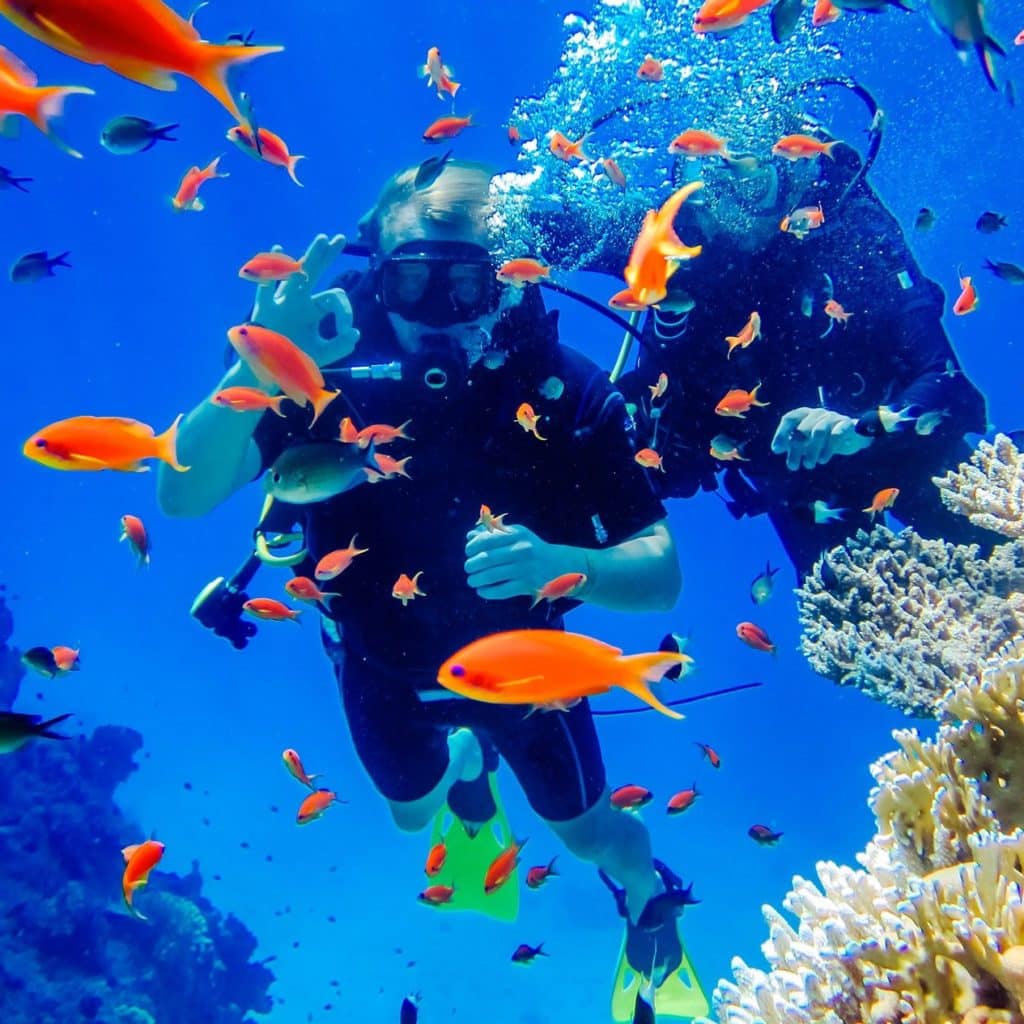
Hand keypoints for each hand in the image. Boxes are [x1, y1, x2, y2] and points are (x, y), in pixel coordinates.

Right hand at [251, 233, 358, 366]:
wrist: (270, 371)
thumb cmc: (296, 358)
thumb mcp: (323, 353)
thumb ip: (340, 346)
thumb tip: (356, 333)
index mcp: (314, 309)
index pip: (335, 298)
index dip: (345, 312)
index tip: (347, 330)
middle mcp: (299, 300)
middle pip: (315, 272)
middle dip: (327, 256)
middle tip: (340, 238)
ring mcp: (282, 303)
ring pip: (294, 274)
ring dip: (308, 258)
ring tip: (321, 240)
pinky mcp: (265, 311)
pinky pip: (267, 289)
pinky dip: (271, 273)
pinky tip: (278, 250)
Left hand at [464, 524, 579, 601]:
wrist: (560, 566)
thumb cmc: (532, 548)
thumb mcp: (517, 535)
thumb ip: (493, 533)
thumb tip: (469, 536)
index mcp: (517, 535)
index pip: (487, 540)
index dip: (472, 546)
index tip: (468, 551)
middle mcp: (521, 551)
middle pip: (487, 559)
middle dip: (472, 564)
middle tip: (468, 568)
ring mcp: (525, 570)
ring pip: (491, 576)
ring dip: (476, 579)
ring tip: (472, 580)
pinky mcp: (527, 586)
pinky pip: (501, 591)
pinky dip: (487, 592)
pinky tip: (482, 590)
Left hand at [770, 407, 871, 470]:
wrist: (853, 437)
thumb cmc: (823, 440)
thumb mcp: (806, 442)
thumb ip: (792, 444)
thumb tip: (776, 449)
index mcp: (805, 414)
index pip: (790, 418)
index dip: (781, 433)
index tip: (776, 450)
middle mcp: (818, 413)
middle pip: (802, 428)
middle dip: (796, 449)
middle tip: (793, 466)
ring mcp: (833, 417)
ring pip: (818, 432)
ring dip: (811, 451)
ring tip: (808, 466)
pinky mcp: (847, 425)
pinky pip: (836, 435)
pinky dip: (828, 449)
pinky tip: (823, 460)